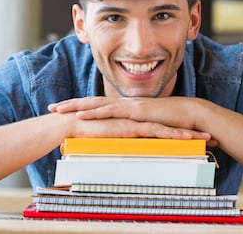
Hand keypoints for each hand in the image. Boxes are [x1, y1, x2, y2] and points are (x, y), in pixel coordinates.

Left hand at [49, 96, 216, 144]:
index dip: (80, 108)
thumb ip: (137, 132)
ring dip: (76, 106)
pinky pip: (111, 111)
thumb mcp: (148, 129)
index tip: (64, 110)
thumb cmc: (171, 123)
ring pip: (97, 104)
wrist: (190, 116)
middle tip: (52, 107)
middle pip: (91, 102)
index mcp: (125, 108)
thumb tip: (126, 140)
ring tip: (59, 109)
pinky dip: (94, 113)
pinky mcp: (135, 111)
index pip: (98, 107)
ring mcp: (128, 106)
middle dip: (70, 104)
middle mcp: (123, 104)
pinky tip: (81, 115)